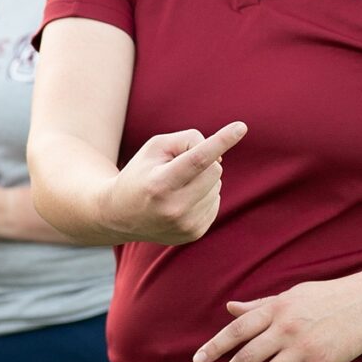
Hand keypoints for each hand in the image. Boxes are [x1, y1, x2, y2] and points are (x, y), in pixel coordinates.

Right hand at [105, 121, 247, 245]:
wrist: (120, 215)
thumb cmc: (141, 173)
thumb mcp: (155, 147)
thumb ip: (188, 139)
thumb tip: (219, 157)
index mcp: (160, 183)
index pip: (198, 159)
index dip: (221, 141)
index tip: (241, 127)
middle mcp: (174, 208)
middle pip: (214, 170)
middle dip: (205, 162)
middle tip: (179, 167)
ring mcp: (185, 225)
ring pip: (217, 186)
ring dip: (204, 180)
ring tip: (176, 187)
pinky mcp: (194, 233)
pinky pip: (216, 201)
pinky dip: (204, 195)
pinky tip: (182, 200)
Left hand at [195, 273, 361, 361]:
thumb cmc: (326, 297)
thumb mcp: (290, 295)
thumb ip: (259, 305)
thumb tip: (230, 308)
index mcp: (276, 309)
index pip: (237, 330)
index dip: (215, 347)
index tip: (199, 361)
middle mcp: (286, 329)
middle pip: (247, 357)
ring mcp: (305, 348)